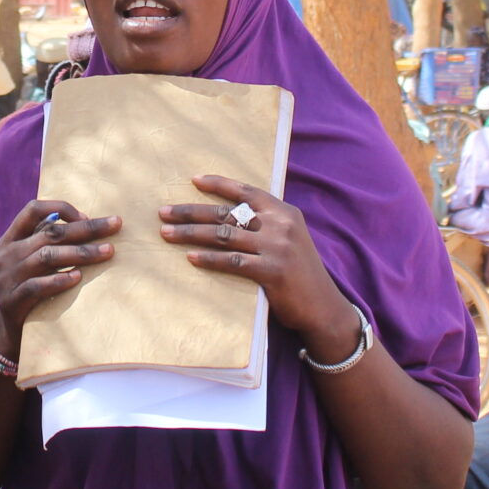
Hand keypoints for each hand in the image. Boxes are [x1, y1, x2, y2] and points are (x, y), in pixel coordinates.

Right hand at [0, 200, 118, 353]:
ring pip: (47, 257)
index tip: (87, 216)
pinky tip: (78, 277)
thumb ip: (48, 241)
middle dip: (86, 228)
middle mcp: (8, 253)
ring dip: (80, 252)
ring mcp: (8, 276)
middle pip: (50, 232)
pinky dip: (58, 280)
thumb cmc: (29, 285)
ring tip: (107, 252)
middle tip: (115, 225)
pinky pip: (37, 286)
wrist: (8, 326)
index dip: (60, 208)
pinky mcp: (13, 300)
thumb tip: (88, 222)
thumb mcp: (31, 259)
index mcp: (11, 238)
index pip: (33, 209)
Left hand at [161, 176, 354, 360]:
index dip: (218, 184)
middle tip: (164, 212)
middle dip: (191, 211)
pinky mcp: (271, 271)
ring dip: (191, 233)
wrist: (324, 307)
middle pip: (226, 212)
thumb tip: (226, 216)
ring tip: (166, 233)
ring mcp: (277, 247)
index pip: (246, 192)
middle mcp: (281, 224)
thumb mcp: (289, 239)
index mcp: (284, 212)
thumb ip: (265, 224)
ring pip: (223, 234)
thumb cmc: (300, 273)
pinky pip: (232, 261)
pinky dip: (209, 259)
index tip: (192, 181)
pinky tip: (190, 257)